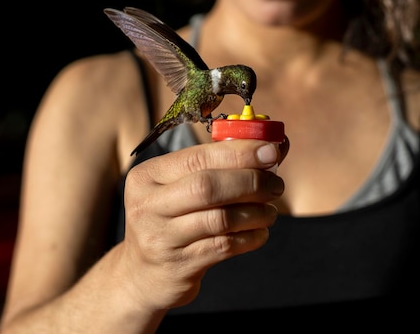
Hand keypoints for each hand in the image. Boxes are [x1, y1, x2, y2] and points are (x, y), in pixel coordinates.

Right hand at [118, 139, 285, 309]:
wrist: (143, 275)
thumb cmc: (172, 219)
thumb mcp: (180, 188)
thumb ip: (220, 165)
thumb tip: (273, 145)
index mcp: (147, 176)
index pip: (197, 157)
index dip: (239, 152)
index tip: (272, 150)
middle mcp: (147, 205)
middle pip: (207, 186)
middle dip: (251, 181)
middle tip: (276, 184)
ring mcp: (161, 238)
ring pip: (220, 218)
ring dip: (255, 212)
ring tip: (270, 211)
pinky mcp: (178, 266)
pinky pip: (224, 246)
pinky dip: (250, 237)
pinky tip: (260, 232)